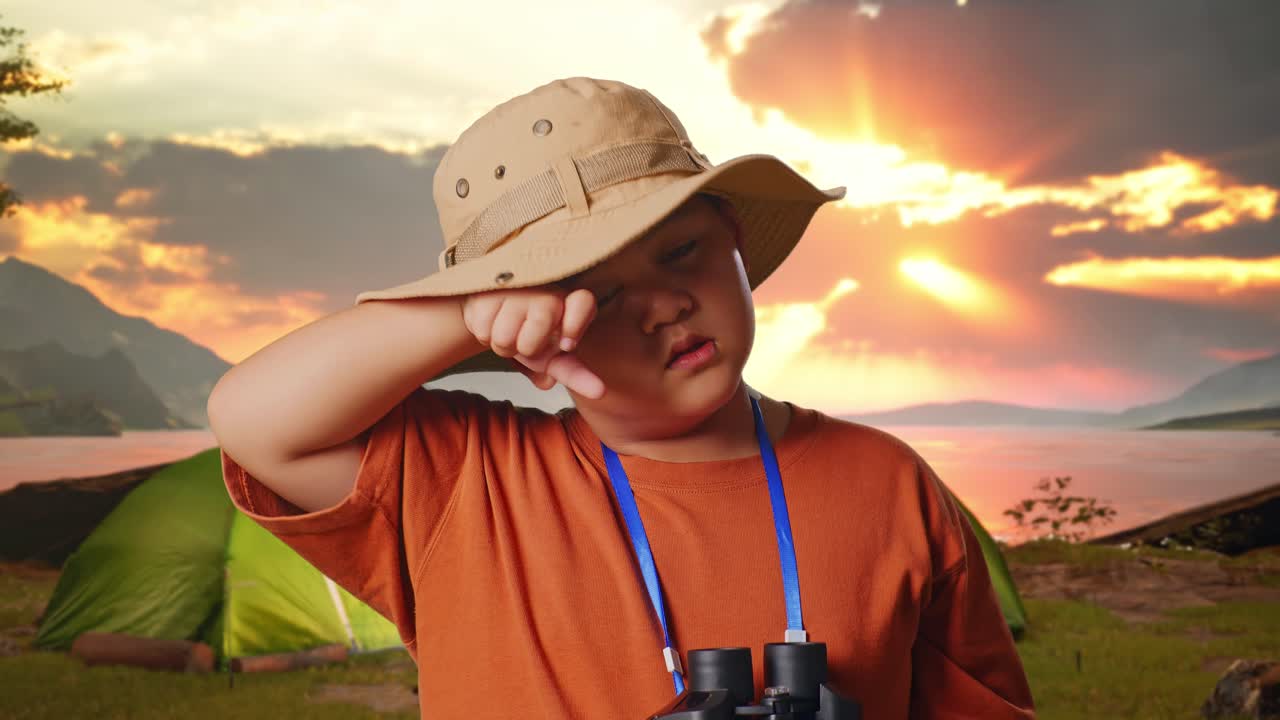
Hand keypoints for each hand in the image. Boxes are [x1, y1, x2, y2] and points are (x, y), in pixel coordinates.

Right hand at [461, 287, 604, 398]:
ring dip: (502, 345)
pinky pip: (483, 330)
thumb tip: (586, 389)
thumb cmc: (530, 333)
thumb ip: (571, 372)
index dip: (575, 324)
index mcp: (573, 304)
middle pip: (532, 343)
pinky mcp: (489, 287)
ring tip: (508, 328)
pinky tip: (493, 319)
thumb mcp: (554, 355)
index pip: (582, 304)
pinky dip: (484, 334)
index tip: (567, 346)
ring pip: (504, 339)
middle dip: (525, 352)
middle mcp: (549, 291)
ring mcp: (519, 287)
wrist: (494, 309)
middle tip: (525, 340)